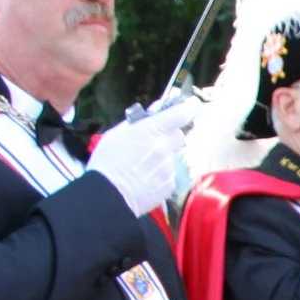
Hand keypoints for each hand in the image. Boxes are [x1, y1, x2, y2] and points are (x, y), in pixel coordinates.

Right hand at [88, 95, 200, 215]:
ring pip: (172, 157)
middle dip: (168, 138)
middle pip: (178, 136)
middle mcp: (164, 147)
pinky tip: (144, 180)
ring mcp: (168, 167)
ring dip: (162, 159)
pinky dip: (160, 176)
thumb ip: (140, 122)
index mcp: (151, 130)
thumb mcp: (117, 134)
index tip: (192, 104)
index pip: (180, 113)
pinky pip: (169, 175)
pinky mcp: (169, 185)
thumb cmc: (107, 162)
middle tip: (153, 144)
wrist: (107, 195)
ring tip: (141, 167)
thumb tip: (156, 112)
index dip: (189, 107)